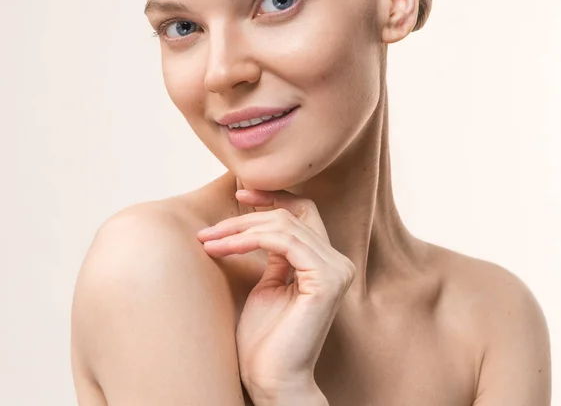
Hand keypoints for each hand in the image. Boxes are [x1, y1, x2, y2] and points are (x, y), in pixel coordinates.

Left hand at [196, 179, 354, 399]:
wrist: (271, 380)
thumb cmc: (265, 338)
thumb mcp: (268, 282)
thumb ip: (272, 252)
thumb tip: (255, 221)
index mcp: (325, 261)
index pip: (304, 211)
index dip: (273, 197)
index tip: (239, 194)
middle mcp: (337, 261)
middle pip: (290, 215)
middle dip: (245, 217)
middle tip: (209, 230)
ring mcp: (336, 269)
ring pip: (284, 225)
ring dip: (240, 229)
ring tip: (209, 241)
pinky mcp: (325, 280)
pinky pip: (283, 242)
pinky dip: (249, 240)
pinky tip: (225, 248)